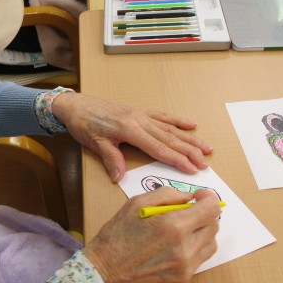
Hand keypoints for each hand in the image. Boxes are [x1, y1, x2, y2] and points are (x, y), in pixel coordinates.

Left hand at [51, 93, 212, 182]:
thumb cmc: (83, 124)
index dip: (177, 159)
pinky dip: (177, 120)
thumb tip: (119, 177)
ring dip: (189, 138)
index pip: (158, 148)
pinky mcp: (138, 112)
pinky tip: (190, 124)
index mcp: (129, 129)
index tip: (193, 168)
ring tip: (207, 147)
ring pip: (170, 128)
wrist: (75, 105)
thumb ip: (110, 159)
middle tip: (206, 163)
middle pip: (169, 138)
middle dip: (189, 151)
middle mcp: (139, 120)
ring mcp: (140, 115)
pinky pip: (162, 116)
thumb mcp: (94, 143)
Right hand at [84, 187, 220, 282]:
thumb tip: (188, 196)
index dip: (208, 199)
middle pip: (214, 226)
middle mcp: (184, 248)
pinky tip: (173, 246)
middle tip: (186, 212)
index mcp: (173, 226)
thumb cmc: (117, 235)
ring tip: (180, 230)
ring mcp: (186, 267)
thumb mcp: (135, 203)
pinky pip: (199, 259)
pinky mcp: (183, 280)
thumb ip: (166, 194)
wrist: (106, 270)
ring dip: (201, 232)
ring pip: (210, 243)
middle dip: (203, 215)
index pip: (211, 209)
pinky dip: (192, 249)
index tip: (199, 197)